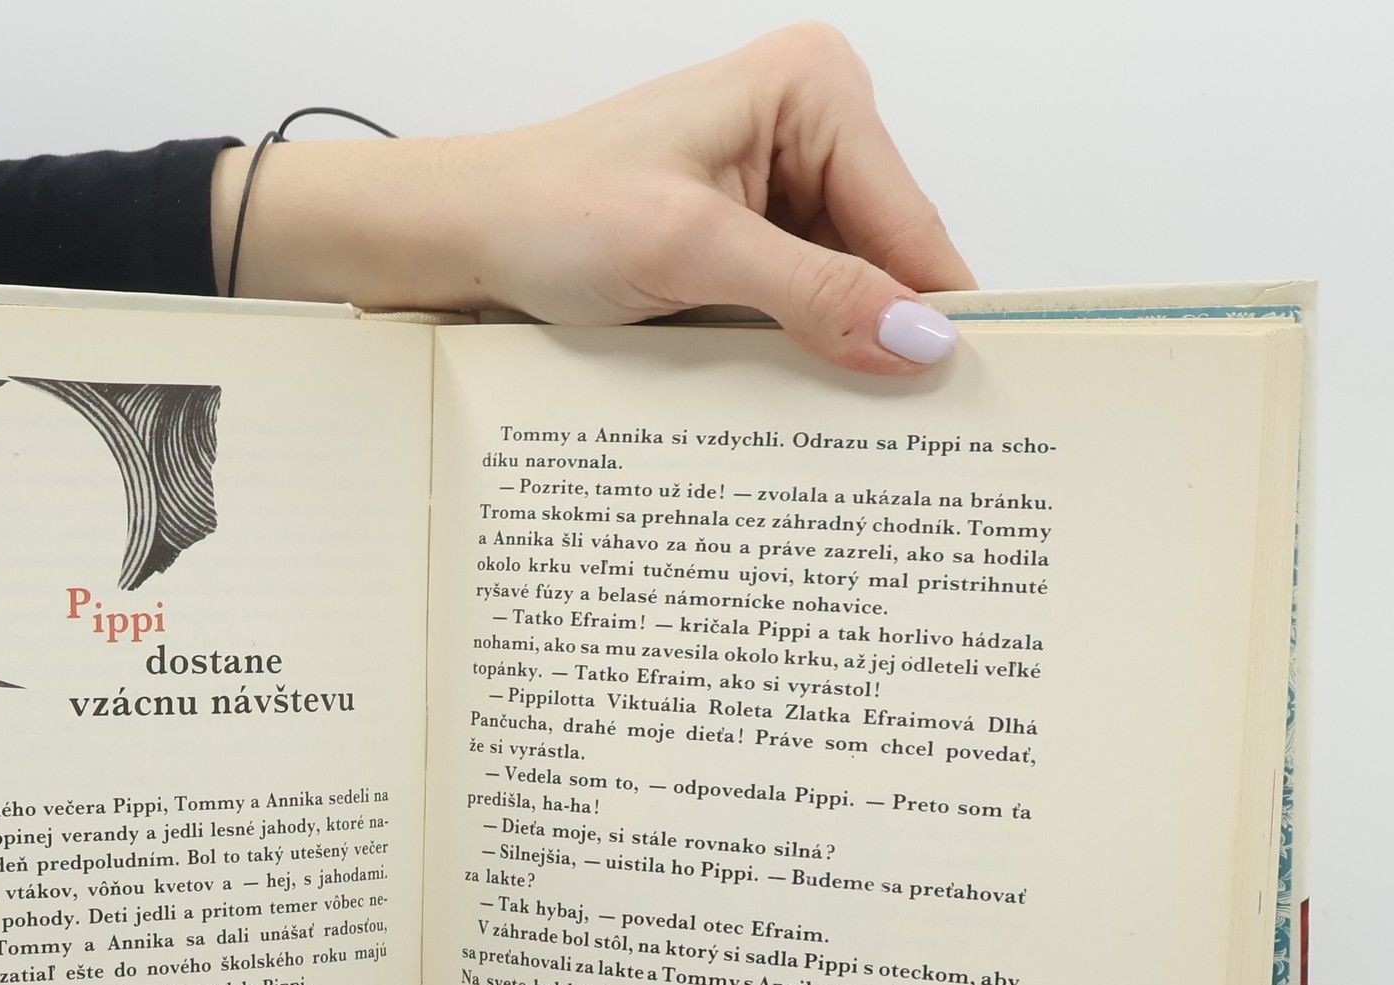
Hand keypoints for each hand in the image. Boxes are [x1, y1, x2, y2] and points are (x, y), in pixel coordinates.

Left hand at [214, 24, 972, 372]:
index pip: (912, 223)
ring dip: (834, 357)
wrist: (465, 237)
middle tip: (903, 442)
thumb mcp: (691, 253)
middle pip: (887, 262)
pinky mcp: (748, 240)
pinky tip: (787, 400)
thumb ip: (813, 296)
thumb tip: (918, 340)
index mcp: (815, 90)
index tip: (972, 403)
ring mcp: (780, 186)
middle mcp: (810, 127)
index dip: (937, 318)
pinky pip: (801, 308)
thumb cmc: (550, 210)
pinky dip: (795, 356)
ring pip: (847, 296)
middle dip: (881, 341)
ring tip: (838, 429)